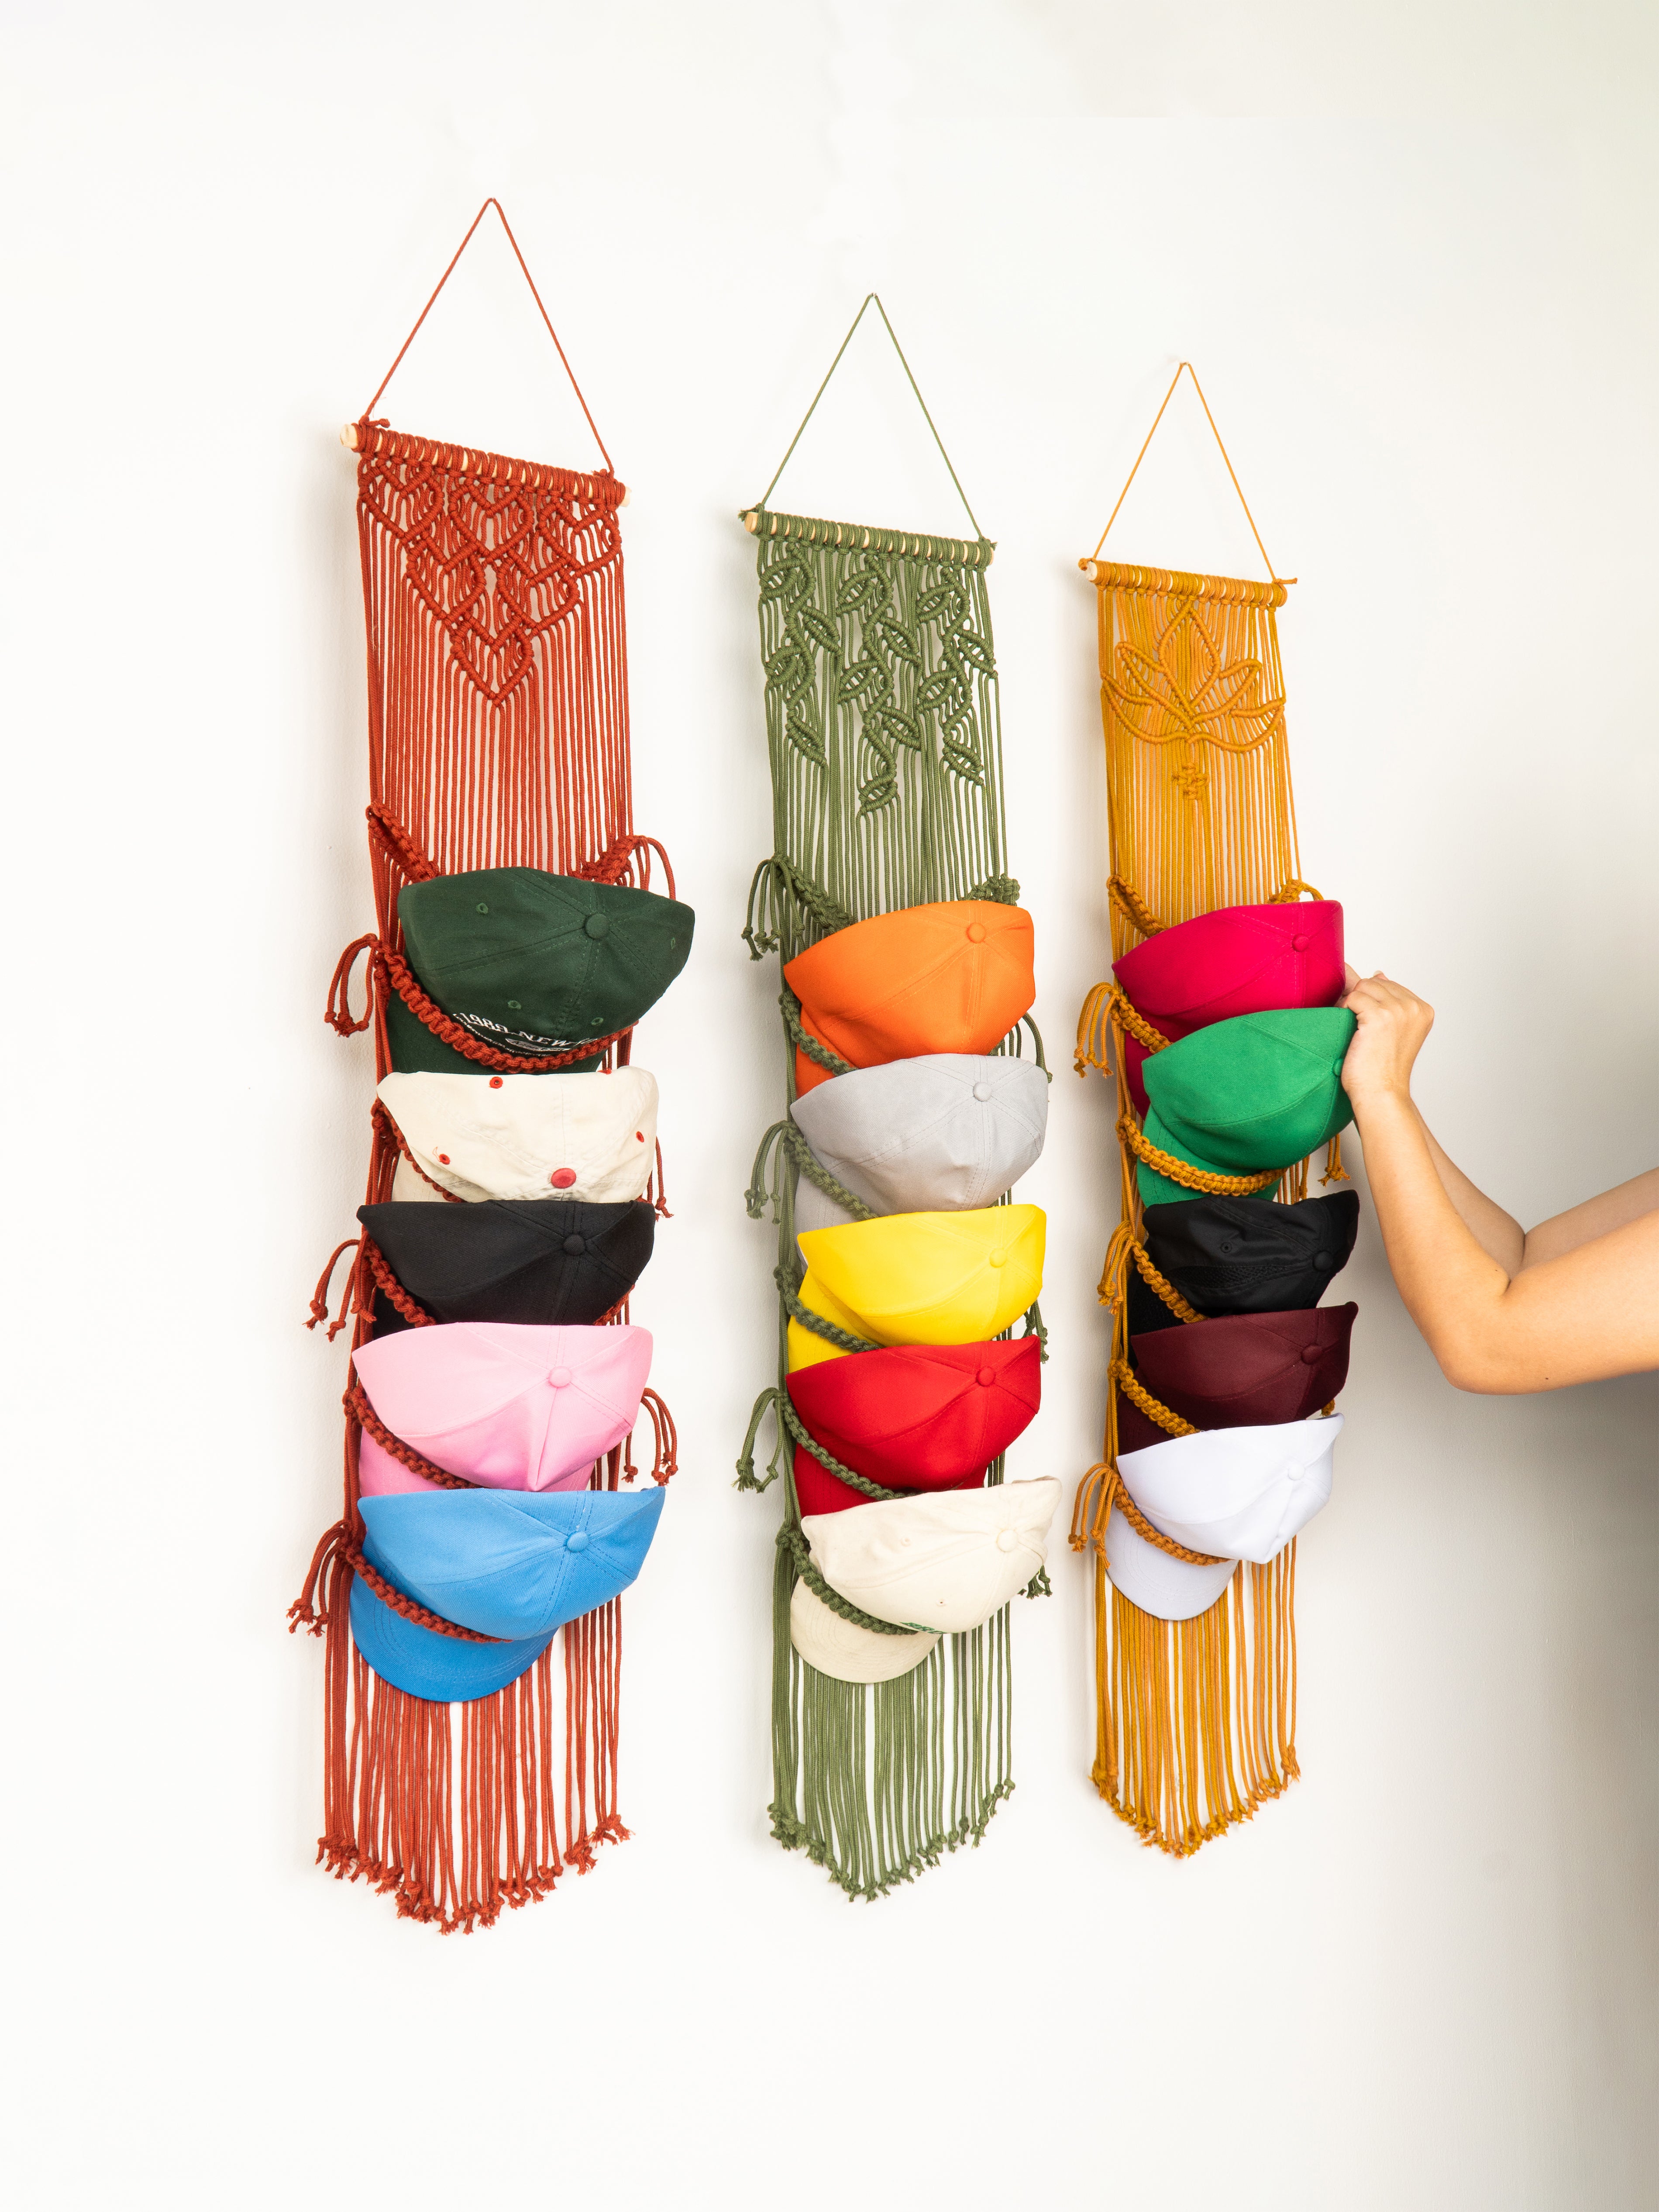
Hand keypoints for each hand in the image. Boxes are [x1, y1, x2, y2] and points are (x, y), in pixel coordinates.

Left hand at [1338, 968, 1433, 1104]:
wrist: (1380, 1093)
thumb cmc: (1382, 1068)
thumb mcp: (1392, 1029)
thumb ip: (1389, 1000)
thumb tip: (1379, 973)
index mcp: (1422, 1009)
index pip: (1388, 984)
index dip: (1370, 999)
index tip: (1367, 1022)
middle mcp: (1414, 1007)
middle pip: (1375, 982)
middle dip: (1359, 998)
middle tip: (1355, 1025)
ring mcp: (1399, 1010)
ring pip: (1363, 986)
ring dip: (1351, 1004)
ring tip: (1353, 1028)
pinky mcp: (1380, 1016)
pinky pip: (1352, 997)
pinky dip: (1344, 1011)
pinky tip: (1350, 1031)